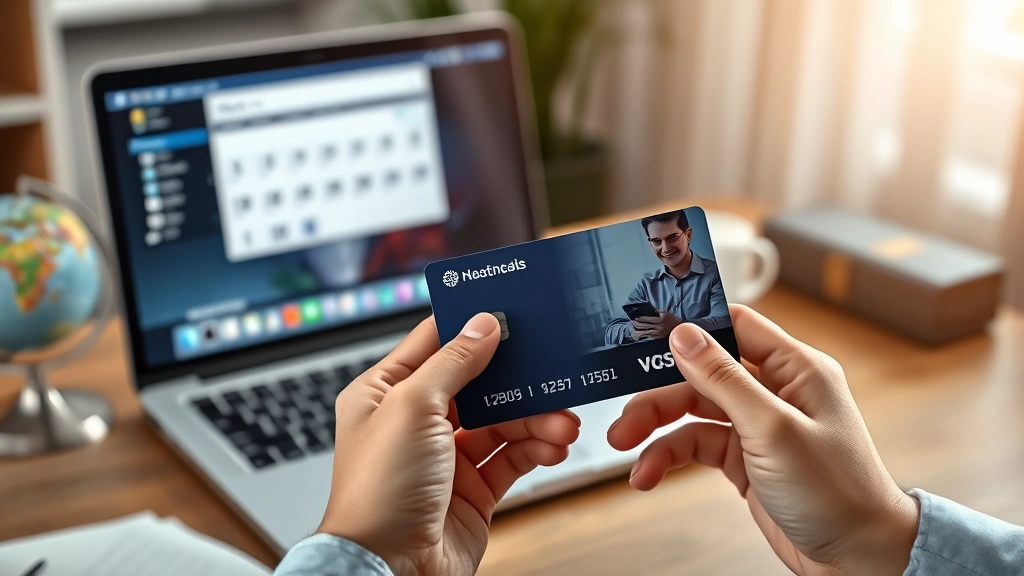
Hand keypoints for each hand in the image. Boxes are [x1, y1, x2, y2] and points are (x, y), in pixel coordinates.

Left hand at [318, 313, 580, 575]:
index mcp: (384, 392)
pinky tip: (555, 446)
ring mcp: (446, 456)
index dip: (470, 326)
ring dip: (536, 418)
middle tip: (551, 370)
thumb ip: (453, 363)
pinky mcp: (473, 488)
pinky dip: (537, 448)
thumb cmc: (378, 492)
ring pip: (502, 421)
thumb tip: (482, 324)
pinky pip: (513, 456)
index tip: (510, 312)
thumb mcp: (413, 407)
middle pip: (478, 383)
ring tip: (562, 424)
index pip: (433, 343)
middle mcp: (415, 421)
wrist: (392, 570)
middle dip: (517, 380)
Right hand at [608, 305, 918, 574]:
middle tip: (625, 418)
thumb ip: (724, 379)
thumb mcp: (773, 430)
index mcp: (796, 368)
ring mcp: (758, 426)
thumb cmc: (838, 494)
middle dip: (659, 396)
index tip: (645, 335)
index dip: (691, 328)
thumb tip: (685, 335)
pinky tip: (649, 474)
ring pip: (693, 412)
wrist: (857, 560)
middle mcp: (775, 391)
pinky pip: (696, 446)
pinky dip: (669, 458)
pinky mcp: (745, 458)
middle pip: (702, 374)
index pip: (735, 326)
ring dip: (657, 430)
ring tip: (628, 451)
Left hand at [630, 311, 681, 338]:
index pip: (648, 319)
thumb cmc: (673, 320)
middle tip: (631, 322)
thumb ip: (658, 311)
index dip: (641, 319)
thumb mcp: (666, 313)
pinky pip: (648, 336)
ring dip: (638, 331)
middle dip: (637, 324)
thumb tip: (651, 309)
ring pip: (645, 332)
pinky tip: (638, 335)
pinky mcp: (658, 337)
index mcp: (660, 320)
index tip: (636, 318)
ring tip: (632, 330)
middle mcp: (658, 327)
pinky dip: (642, 336)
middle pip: (645, 326)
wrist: (679, 330)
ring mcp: (657, 333)